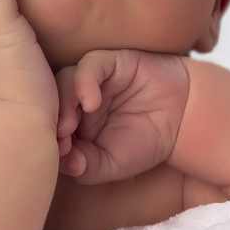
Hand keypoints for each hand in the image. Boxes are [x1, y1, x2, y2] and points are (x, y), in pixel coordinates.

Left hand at [55, 50, 188, 183]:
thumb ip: (88, 167)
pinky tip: (91, 103)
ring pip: (64, 81)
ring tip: (69, 126)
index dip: (46, 139)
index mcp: (71, 122)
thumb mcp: (114, 164)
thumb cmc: (145, 141)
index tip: (52, 156)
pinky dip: (85, 82)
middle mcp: (76, 98)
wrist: (183, 120)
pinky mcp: (110, 62)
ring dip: (63, 103)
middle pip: (50, 102)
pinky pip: (90, 65)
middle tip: (58, 139)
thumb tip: (65, 164)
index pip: (47, 125)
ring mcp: (92, 79)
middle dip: (50, 122)